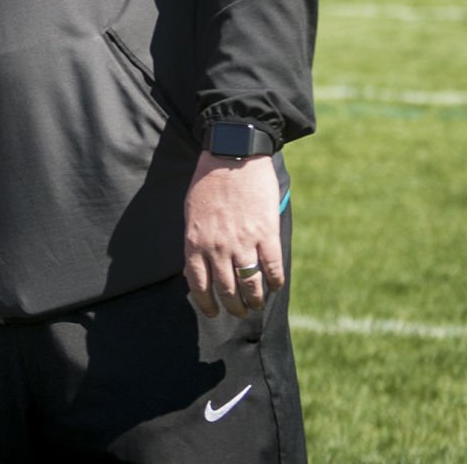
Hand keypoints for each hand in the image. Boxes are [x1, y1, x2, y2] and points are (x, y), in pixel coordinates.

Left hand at [183, 152, 283, 318]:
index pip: (198, 284)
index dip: (207, 303)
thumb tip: (198, 267)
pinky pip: (272, 267)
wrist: (232, 154)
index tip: (213, 313)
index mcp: (195, 241)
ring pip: (251, 284)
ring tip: (257, 304)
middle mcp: (218, 247)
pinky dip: (275, 281)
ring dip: (255, 300)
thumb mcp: (191, 213)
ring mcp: (243, 241)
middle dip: (234, 307)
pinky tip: (275, 286)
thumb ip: (195, 240)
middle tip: (240, 312)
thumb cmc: (207, 181)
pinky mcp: (266, 232)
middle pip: (227, 289)